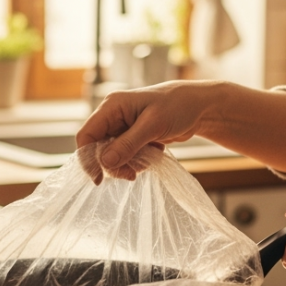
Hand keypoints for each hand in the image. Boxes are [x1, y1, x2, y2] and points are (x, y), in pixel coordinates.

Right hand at [75, 81, 212, 181]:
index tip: (98, 179)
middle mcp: (113, 116)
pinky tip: (153, 154)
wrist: (198, 106)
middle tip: (131, 175)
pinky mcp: (132, 136)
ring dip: (127, 163)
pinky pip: (126, 155)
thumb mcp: (153, 125)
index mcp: (112, 106)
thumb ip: (128, 144)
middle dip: (113, 164)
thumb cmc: (177, 107)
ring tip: (148, 161)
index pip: (87, 134)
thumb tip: (105, 162)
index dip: (88, 158)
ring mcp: (122, 126)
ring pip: (112, 154)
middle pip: (98, 148)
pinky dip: (137, 160)